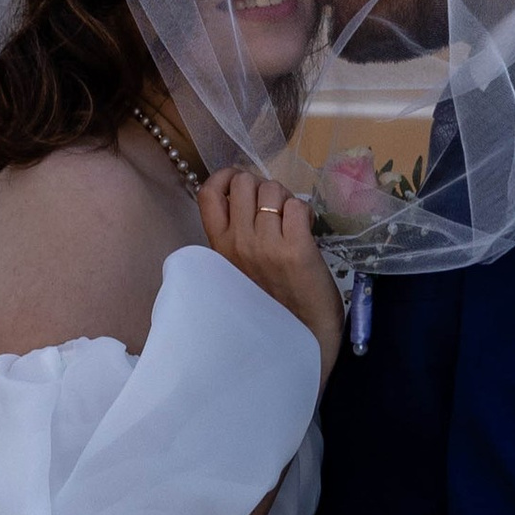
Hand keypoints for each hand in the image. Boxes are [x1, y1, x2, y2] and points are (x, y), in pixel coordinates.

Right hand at [196, 165, 344, 385]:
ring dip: (286, 200)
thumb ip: (236, 235)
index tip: (242, 185)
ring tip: (291, 225)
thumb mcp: (238, 269)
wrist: (300, 338)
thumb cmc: (270, 304)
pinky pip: (297, 206)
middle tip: (274, 210)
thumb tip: (246, 195)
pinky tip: (306, 232)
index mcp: (219, 248)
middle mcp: (237, 243)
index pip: (208, 192)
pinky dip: (304, 213)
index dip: (226, 176)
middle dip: (263, 187)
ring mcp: (266, 246)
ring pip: (273, 190)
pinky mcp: (296, 250)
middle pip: (244, 182)